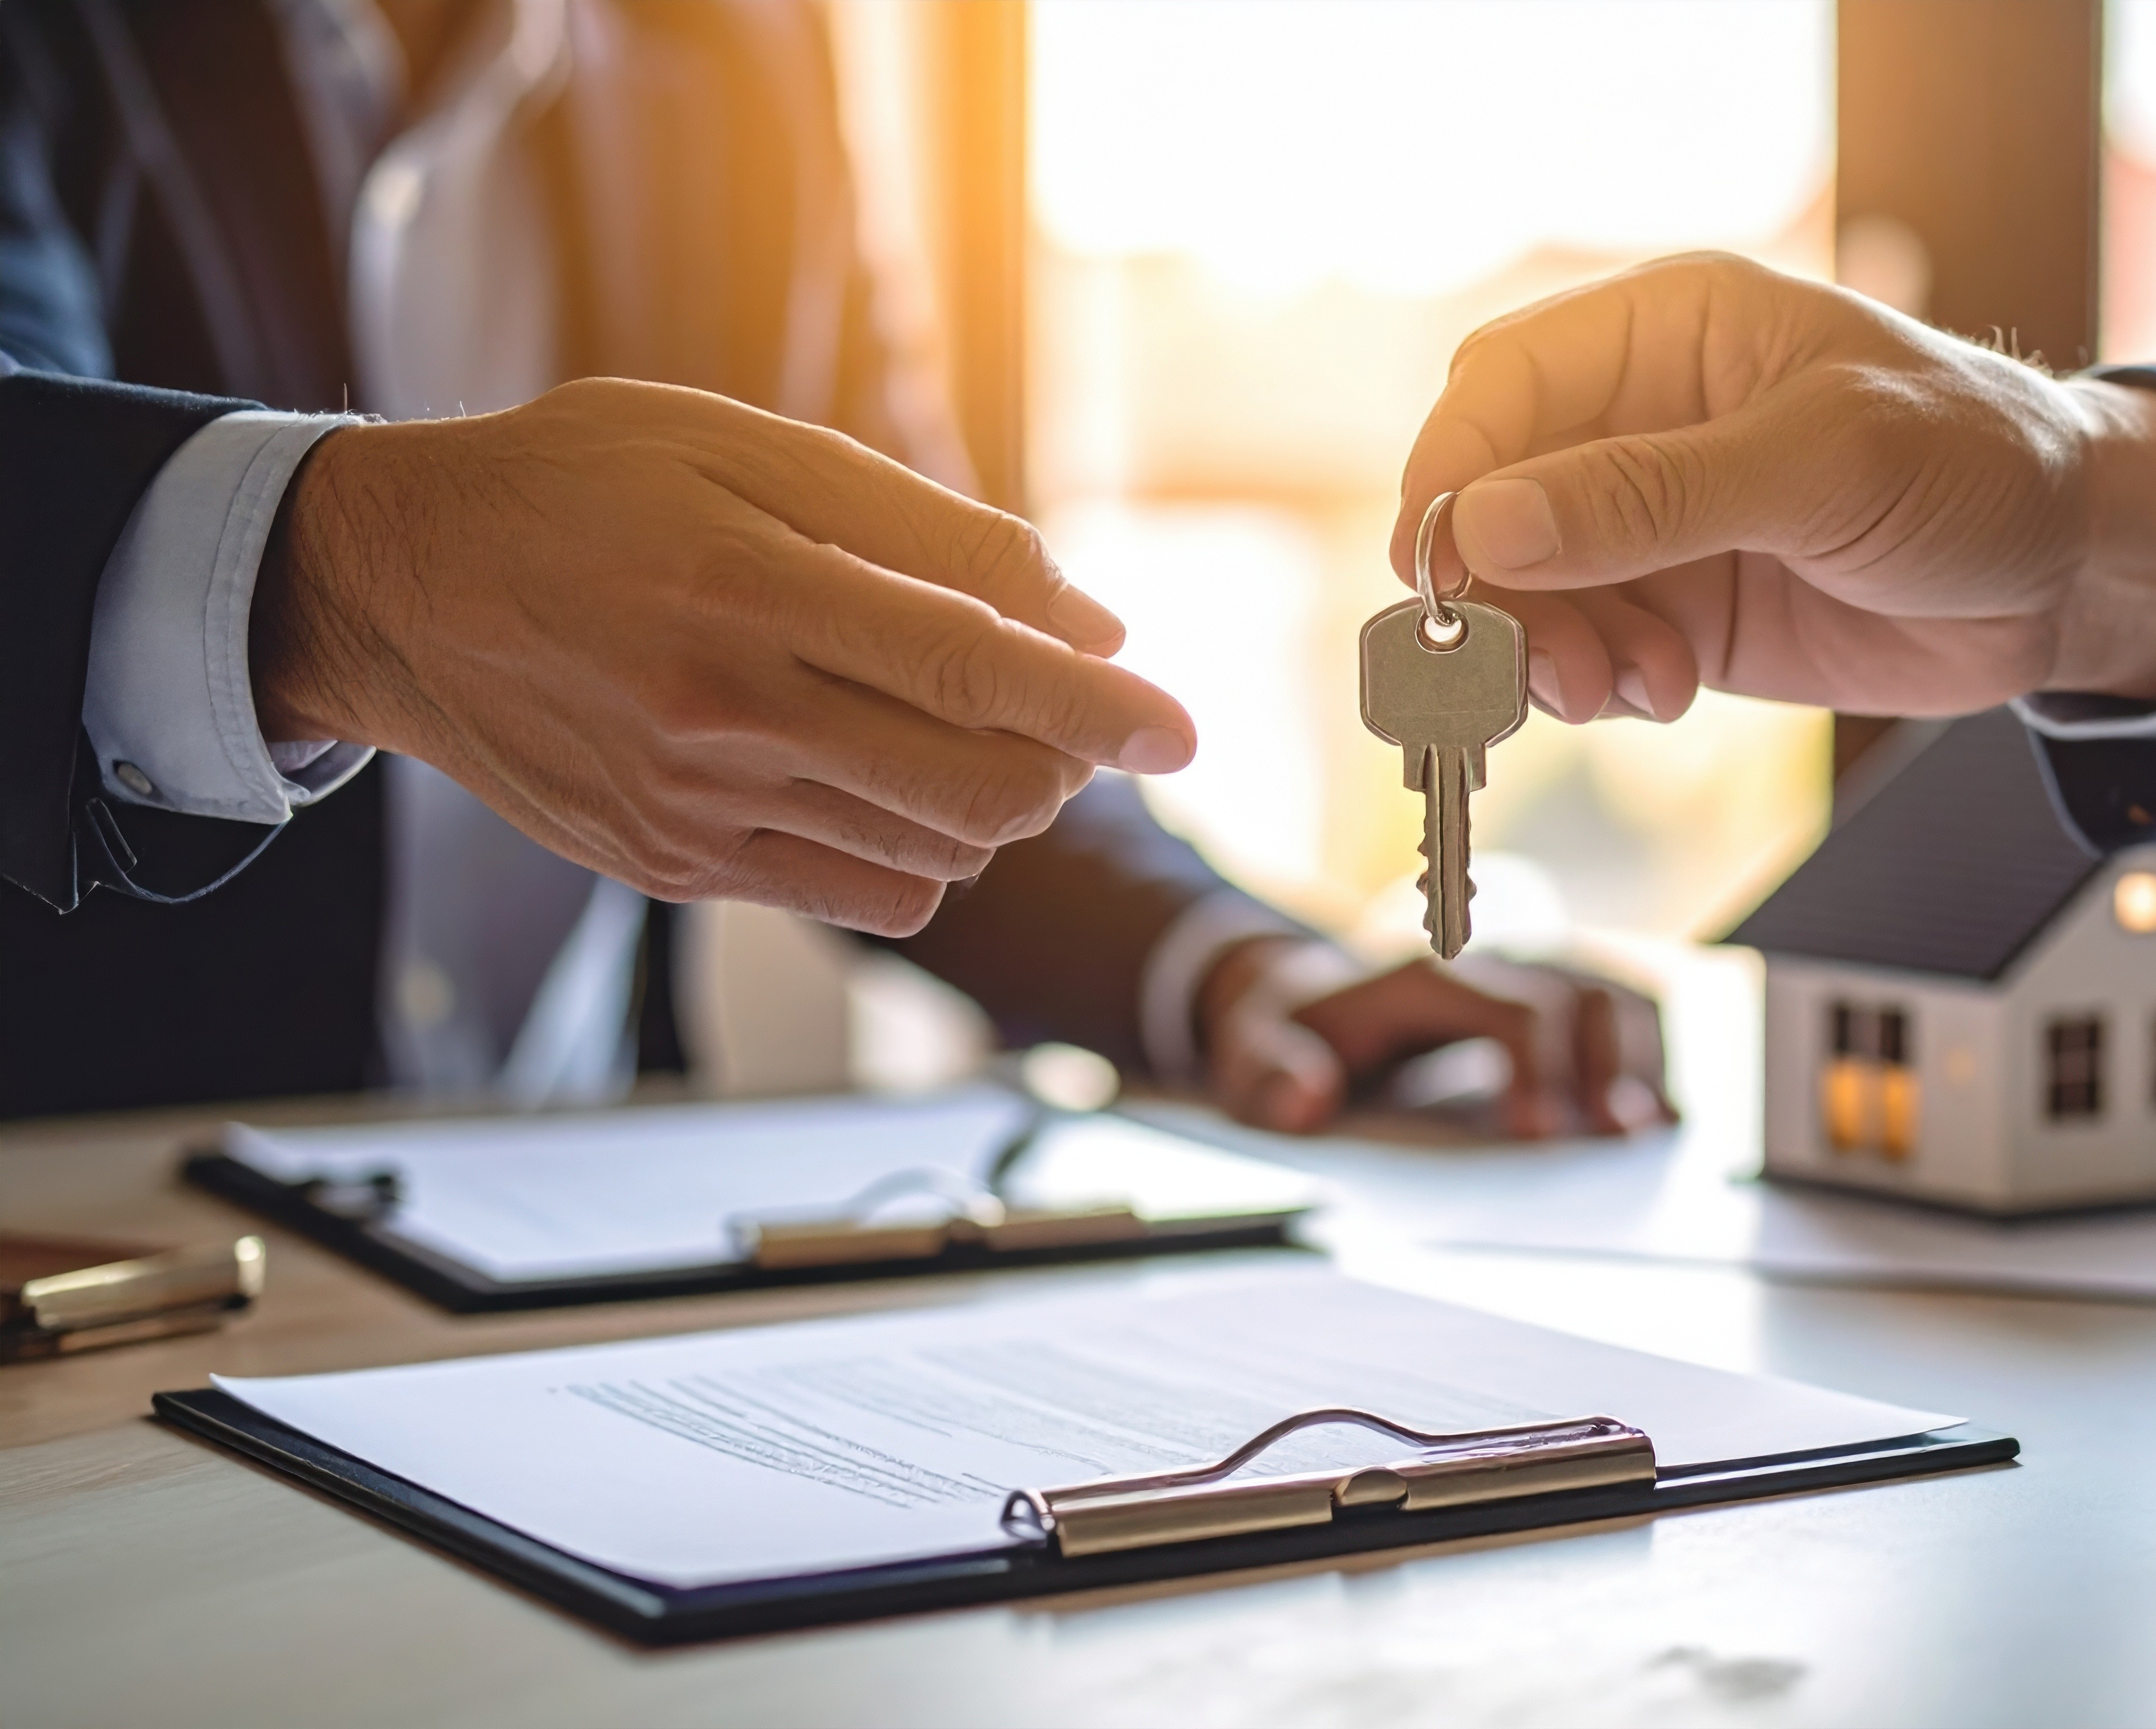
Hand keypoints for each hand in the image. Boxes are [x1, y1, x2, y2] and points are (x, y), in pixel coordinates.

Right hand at [249, 377, 1194, 936]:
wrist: (399, 583)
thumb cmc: (584, 486)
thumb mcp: (745, 447)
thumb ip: (927, 530)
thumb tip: (1087, 617)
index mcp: (751, 584)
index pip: (977, 664)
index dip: (1101, 704)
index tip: (1181, 726)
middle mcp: (727, 710)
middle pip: (981, 786)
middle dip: (1063, 760)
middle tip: (1067, 710)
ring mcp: (702, 806)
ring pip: (939, 852)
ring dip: (998, 804)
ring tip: (961, 726)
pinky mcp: (681, 867)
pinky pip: (869, 895)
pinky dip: (924, 849)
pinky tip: (887, 778)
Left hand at [1196, 939, 1671, 1137]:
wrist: (1299, 1000)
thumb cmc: (1284, 1036)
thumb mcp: (1250, 1053)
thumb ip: (1268, 1072)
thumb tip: (1308, 1097)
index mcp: (1425, 982)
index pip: (1513, 1010)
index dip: (1539, 1066)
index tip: (1542, 1133)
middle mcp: (1488, 970)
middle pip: (1582, 997)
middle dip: (1608, 1067)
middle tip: (1618, 1141)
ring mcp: (1525, 982)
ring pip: (1614, 998)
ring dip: (1640, 1061)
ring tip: (1648, 1133)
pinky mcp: (1548, 1006)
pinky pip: (1620, 1014)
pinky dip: (1647, 1058)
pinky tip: (1656, 1118)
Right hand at [1391, 252, 2155, 723]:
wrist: (2069, 573)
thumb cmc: (1976, 464)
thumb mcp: (1821, 464)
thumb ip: (1652, 494)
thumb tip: (1486, 523)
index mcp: (1666, 329)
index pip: (1499, 387)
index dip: (1452, 472)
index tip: (1442, 568)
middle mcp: (1640, 419)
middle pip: (1490, 495)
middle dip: (1491, 584)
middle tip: (1526, 660)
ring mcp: (1653, 520)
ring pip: (1525, 587)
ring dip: (1545, 649)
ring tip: (1615, 688)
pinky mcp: (1676, 607)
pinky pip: (1584, 647)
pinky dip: (1600, 682)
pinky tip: (1662, 691)